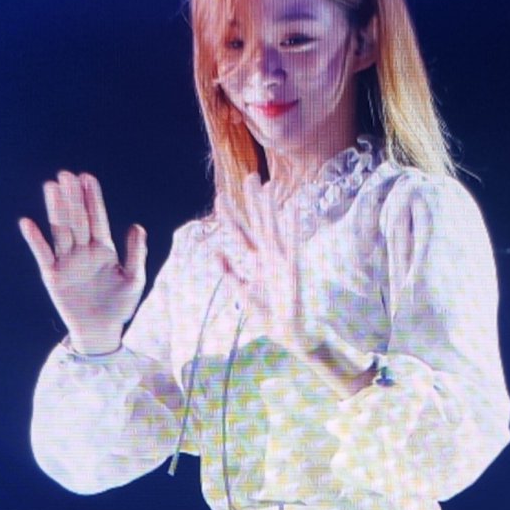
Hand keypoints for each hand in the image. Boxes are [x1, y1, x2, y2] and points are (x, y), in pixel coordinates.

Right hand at [19, 171, 146, 352]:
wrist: (100, 330)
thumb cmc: (119, 306)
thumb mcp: (134, 280)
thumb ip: (136, 254)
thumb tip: (137, 226)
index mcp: (103, 249)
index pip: (96, 218)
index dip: (91, 198)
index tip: (87, 177)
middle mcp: (83, 251)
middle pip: (76, 219)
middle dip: (72, 197)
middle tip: (66, 174)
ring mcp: (67, 261)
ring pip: (60, 230)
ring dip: (55, 209)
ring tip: (51, 187)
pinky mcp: (53, 275)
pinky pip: (43, 254)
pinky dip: (35, 240)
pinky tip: (28, 223)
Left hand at [214, 174, 374, 396]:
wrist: (289, 334)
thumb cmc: (269, 316)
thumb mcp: (242, 294)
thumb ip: (229, 274)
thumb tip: (216, 253)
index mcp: (255, 262)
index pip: (240, 234)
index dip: (230, 216)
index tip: (219, 197)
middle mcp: (268, 256)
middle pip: (257, 223)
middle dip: (252, 201)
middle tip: (248, 176)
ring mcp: (280, 260)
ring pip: (272, 228)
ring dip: (268, 206)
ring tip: (265, 184)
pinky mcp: (292, 268)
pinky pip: (292, 243)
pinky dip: (293, 225)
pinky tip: (293, 206)